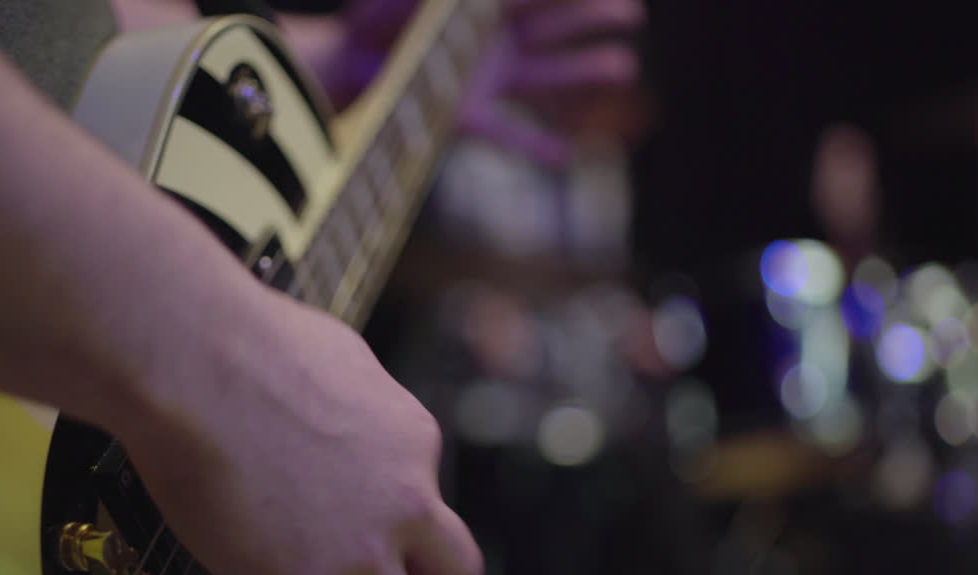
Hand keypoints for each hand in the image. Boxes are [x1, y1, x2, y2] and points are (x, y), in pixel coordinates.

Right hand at [120, 288, 483, 574]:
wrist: (195, 362)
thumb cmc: (252, 342)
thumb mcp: (342, 353)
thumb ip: (361, 396)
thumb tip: (351, 402)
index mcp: (412, 443)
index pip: (429, 499)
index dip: (393, 511)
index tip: (362, 511)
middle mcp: (402, 504)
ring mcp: (355, 556)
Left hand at [283, 0, 644, 165]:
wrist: (344, 69)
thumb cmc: (370, 24)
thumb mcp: (392, 3)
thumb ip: (420, 1)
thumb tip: (459, 0)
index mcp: (479, 7)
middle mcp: (491, 42)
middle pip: (551, 26)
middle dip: (591, 17)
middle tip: (633, 13)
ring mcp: (485, 80)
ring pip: (544, 74)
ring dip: (583, 70)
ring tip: (625, 66)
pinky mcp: (467, 116)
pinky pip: (508, 133)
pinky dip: (535, 146)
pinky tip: (566, 157)